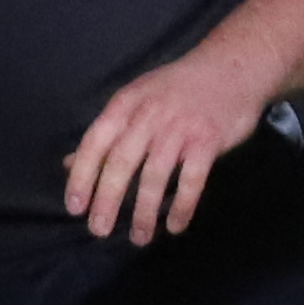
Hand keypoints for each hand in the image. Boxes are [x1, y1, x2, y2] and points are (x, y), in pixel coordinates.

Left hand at [64, 49, 273, 246]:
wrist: (233, 67)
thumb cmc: (176, 89)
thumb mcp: (135, 101)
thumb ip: (106, 134)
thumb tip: (70, 164)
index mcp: (124, 106)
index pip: (95, 144)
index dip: (82, 177)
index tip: (75, 207)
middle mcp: (148, 117)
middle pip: (121, 164)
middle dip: (107, 200)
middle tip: (98, 230)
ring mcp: (180, 128)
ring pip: (155, 176)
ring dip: (144, 211)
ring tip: (138, 237)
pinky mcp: (208, 140)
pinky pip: (192, 180)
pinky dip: (182, 205)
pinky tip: (174, 226)